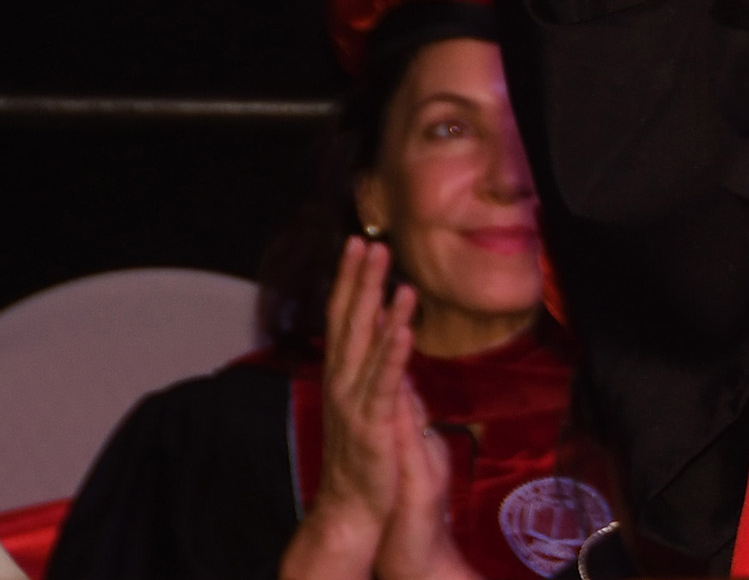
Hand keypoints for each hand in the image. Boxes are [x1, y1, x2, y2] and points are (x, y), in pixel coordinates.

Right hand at [287, 240, 469, 579]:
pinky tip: (405, 328)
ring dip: (380, 310)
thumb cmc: (365, 453)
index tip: (359, 243)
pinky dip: (394, 354)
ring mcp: (355, 403)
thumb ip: (379, 363)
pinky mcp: (373, 424)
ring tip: (395, 276)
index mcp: (343, 375)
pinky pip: (385, 384)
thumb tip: (391, 326)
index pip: (345, 318)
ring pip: (366, 348)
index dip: (350, 280)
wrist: (352, 507)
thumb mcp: (372, 400)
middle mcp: (342, 383)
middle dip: (360, 281)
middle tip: (370, 242)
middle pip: (349, 323)